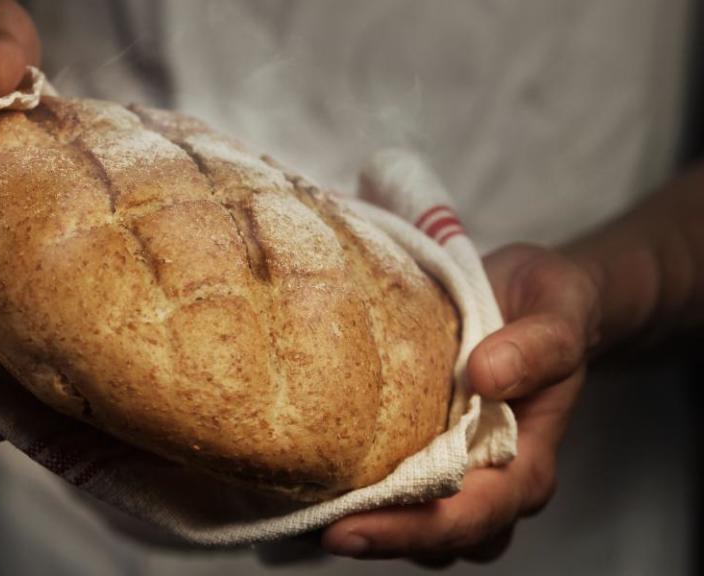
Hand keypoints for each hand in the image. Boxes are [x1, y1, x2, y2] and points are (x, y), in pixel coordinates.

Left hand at [322, 243, 600, 564]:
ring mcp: (458, 474)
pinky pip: (394, 494)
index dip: (413, 529)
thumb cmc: (550, 305)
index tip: (352, 528)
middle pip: (438, 538)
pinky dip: (358, 495)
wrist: (538, 296)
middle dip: (378, 537)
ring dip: (364, 522)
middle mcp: (492, 481)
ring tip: (308, 510)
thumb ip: (538, 345)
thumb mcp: (557, 308)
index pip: (473, 513)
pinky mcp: (427, 454)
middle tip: (316, 526)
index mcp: (526, 459)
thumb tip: (487, 375)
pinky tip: (315, 478)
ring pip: (414, 528)